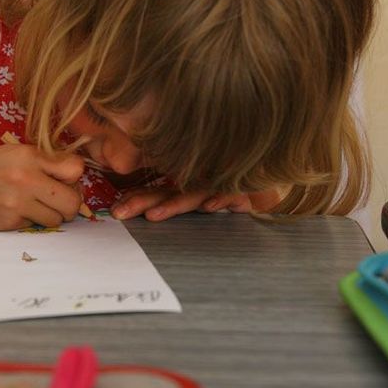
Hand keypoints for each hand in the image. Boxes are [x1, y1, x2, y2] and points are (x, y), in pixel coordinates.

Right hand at [0, 144, 83, 229]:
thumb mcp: (12, 152)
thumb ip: (42, 161)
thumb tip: (75, 176)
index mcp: (28, 155)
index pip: (75, 169)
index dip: (74, 176)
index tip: (66, 178)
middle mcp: (26, 179)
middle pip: (73, 201)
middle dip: (71, 203)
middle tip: (60, 200)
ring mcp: (17, 204)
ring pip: (57, 219)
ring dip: (52, 215)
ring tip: (37, 205)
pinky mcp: (9, 223)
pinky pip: (36, 226)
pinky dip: (31, 220)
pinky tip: (15, 210)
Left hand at [111, 187, 276, 221]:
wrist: (272, 172)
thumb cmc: (233, 188)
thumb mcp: (203, 197)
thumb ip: (176, 201)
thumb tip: (145, 213)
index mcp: (185, 184)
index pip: (156, 191)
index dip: (135, 199)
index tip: (114, 211)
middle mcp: (198, 182)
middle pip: (167, 191)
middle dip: (142, 202)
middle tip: (120, 213)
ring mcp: (219, 182)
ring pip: (193, 194)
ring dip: (174, 204)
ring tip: (154, 216)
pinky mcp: (243, 186)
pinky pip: (231, 192)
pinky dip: (223, 199)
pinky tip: (211, 207)